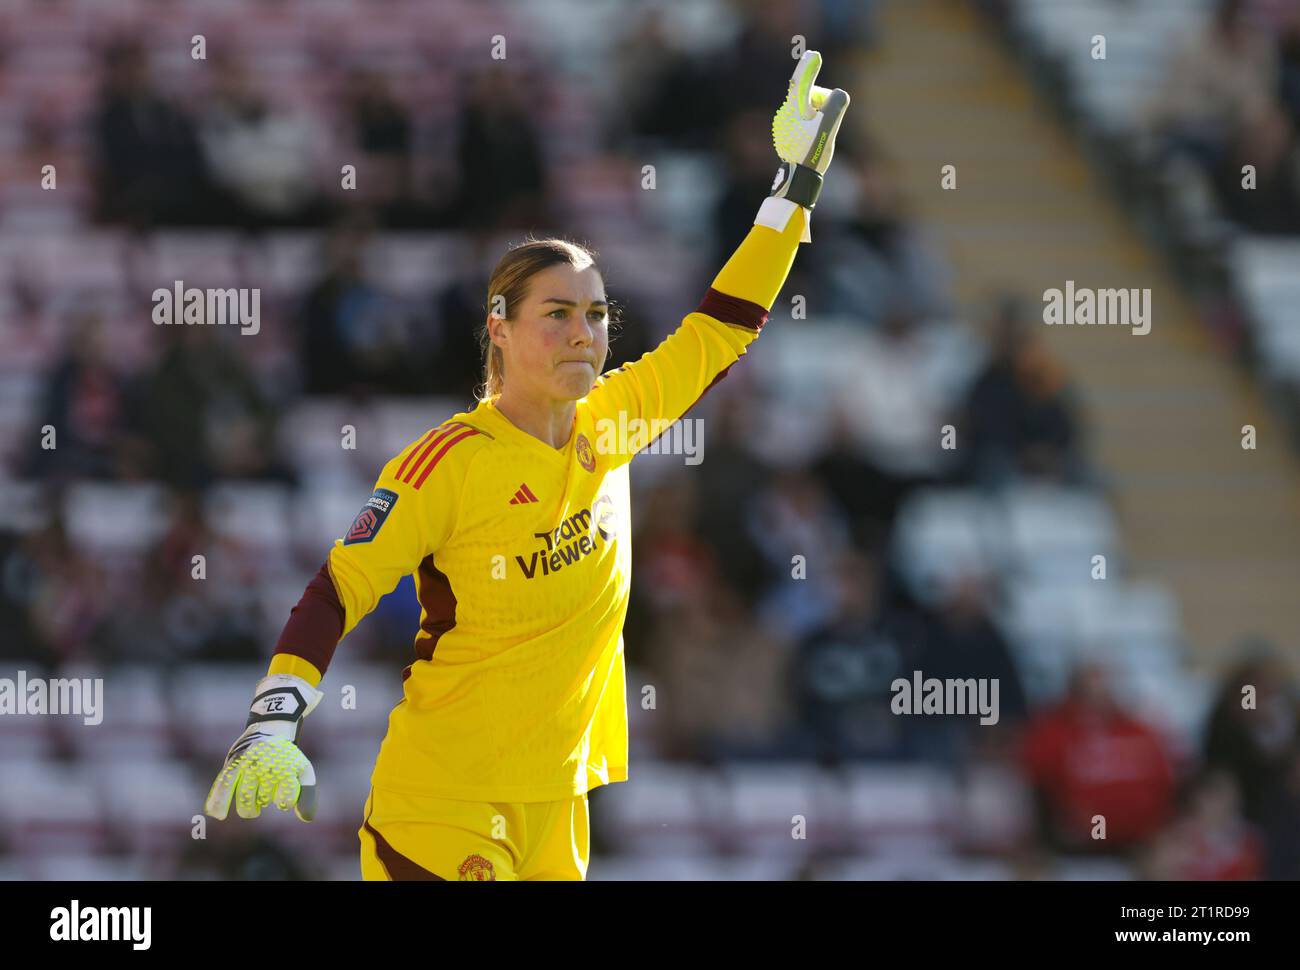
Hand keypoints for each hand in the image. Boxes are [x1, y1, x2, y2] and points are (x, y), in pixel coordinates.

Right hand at [204, 673, 323, 821]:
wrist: (271, 728)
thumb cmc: (288, 757)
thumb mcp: (303, 771)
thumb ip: (307, 795)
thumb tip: (307, 819)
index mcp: (286, 766)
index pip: (286, 798)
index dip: (285, 802)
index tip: (284, 799)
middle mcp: (267, 763)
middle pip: (263, 800)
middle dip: (265, 802)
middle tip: (266, 794)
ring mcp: (248, 763)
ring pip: (245, 799)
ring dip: (249, 808)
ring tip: (253, 806)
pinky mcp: (233, 763)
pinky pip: (224, 784)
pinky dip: (219, 800)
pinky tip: (217, 814)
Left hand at [769, 50, 850, 210]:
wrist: (797, 180)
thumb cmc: (812, 154)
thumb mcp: (828, 129)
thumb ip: (835, 106)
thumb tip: (839, 93)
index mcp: (795, 110)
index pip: (801, 82)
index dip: (808, 67)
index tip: (814, 55)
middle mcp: (787, 114)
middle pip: (809, 96)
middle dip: (821, 104)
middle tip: (826, 121)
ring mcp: (786, 124)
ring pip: (809, 110)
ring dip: (818, 117)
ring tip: (818, 137)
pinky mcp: (788, 133)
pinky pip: (806, 122)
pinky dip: (814, 126)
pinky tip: (813, 143)